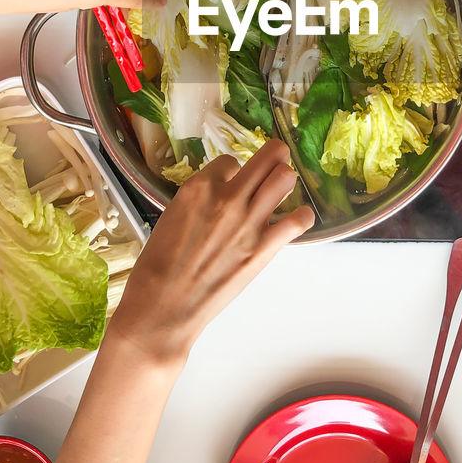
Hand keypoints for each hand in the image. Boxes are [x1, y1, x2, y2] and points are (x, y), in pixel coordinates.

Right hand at [110, 141, 313, 363]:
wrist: (164, 306)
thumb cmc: (159, 267)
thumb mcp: (171, 217)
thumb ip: (200, 202)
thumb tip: (219, 197)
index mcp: (199, 188)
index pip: (229, 162)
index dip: (232, 172)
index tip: (232, 182)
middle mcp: (227, 198)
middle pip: (266, 158)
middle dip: (273, 156)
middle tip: (276, 161)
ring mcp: (248, 222)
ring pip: (284, 179)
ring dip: (286, 178)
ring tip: (283, 185)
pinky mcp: (263, 248)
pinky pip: (298, 221)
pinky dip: (302, 216)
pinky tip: (298, 218)